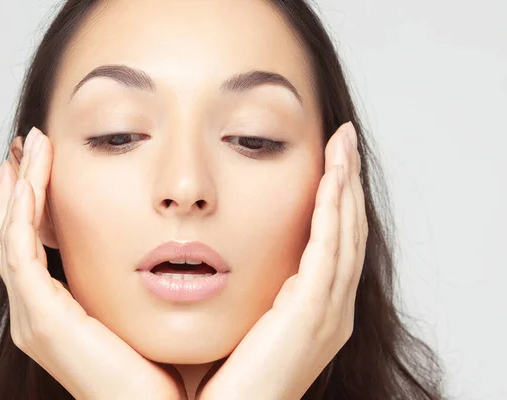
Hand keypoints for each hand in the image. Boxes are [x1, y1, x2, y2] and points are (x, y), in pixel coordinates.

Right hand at [0, 127, 186, 399]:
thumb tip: (158, 244)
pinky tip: (30, 179)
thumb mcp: (137, 310)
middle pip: (16, 236)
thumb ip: (134, 280)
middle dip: (21, 188)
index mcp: (58, 310)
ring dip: (18, 190)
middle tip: (30, 146)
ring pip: (12, 237)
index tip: (47, 164)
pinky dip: (21, 212)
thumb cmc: (155, 368)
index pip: (35, 245)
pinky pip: (20, 252)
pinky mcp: (43, 319)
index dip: (36, 203)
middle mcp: (38, 312)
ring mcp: (35, 316)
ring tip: (30, 149)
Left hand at [195, 122, 367, 399]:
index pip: (333, 240)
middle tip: (344, 138)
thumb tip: (230, 255)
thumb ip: (254, 290)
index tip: (330, 160)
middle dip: (348, 181)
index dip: (335, 199)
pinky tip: (332, 177)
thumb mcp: (247, 320)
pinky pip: (329, 250)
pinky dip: (333, 211)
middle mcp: (331, 307)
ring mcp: (328, 311)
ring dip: (346, 186)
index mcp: (316, 308)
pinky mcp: (314, 313)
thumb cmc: (227, 377)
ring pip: (346, 233)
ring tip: (342, 144)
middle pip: (348, 230)